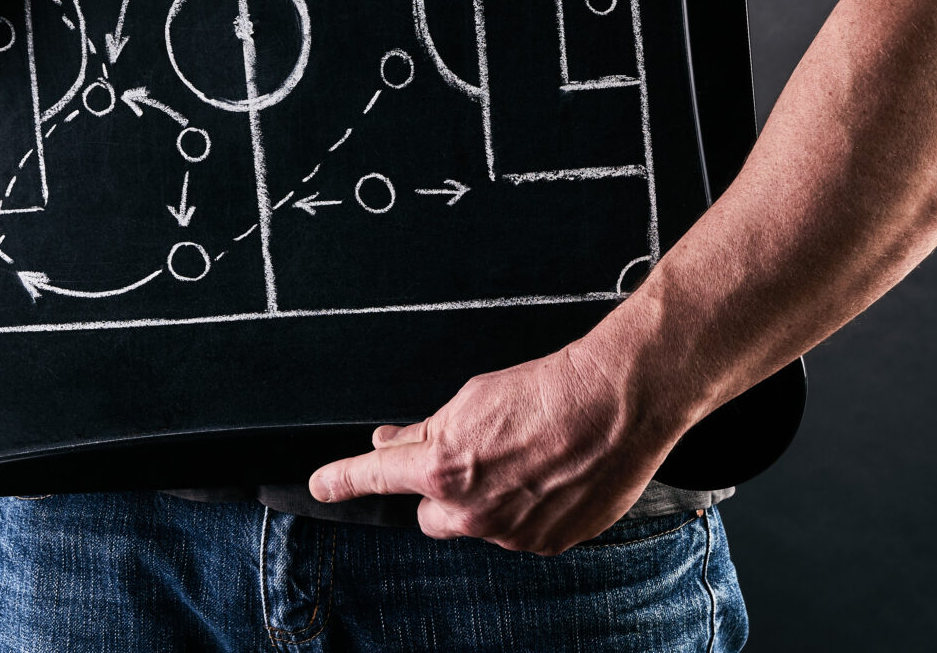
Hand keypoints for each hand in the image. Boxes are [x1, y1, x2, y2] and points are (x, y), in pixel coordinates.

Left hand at [308, 342, 686, 553]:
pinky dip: (528, 510)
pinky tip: (550, 476)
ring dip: (489, 500)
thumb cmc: (547, 392)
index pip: (375, 477)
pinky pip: (520, 532)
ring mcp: (509, 533)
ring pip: (479, 523)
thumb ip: (424, 429)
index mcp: (442, 468)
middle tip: (473, 459)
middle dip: (441, 492)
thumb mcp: (471, 399)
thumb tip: (389, 441)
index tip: (320, 486)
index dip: (342, 480)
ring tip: (527, 459)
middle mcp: (470, 511)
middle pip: (431, 515)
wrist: (616, 405)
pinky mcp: (547, 544)